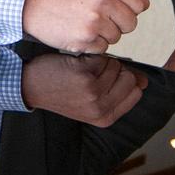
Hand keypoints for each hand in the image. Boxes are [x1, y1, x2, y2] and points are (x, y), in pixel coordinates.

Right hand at [21, 0, 149, 53]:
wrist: (33, 6)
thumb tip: (145, 4)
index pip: (137, 4)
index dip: (127, 11)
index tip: (115, 12)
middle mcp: (102, 0)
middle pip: (130, 24)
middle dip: (117, 25)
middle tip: (98, 21)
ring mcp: (94, 21)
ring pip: (116, 38)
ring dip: (103, 36)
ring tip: (85, 25)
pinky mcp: (85, 39)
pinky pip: (102, 48)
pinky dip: (92, 45)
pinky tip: (78, 33)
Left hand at [21, 53, 147, 126]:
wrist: (31, 86)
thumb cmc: (61, 91)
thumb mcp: (91, 101)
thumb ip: (118, 92)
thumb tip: (144, 81)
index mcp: (105, 117)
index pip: (136, 93)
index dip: (126, 80)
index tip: (110, 77)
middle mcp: (100, 108)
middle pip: (129, 78)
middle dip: (115, 70)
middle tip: (93, 74)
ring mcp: (92, 92)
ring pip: (115, 65)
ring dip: (100, 62)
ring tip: (81, 70)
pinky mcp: (83, 75)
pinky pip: (101, 57)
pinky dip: (90, 56)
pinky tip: (75, 64)